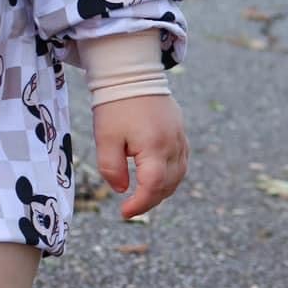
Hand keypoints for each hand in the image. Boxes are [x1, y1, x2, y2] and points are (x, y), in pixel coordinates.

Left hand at [92, 96, 188, 218]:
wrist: (132, 74)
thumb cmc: (115, 106)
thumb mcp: (105, 138)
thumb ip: (111, 168)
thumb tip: (122, 189)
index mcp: (154, 146)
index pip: (153, 186)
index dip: (140, 204)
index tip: (124, 213)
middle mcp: (173, 144)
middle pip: (168, 184)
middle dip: (150, 200)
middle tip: (130, 206)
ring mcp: (180, 138)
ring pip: (178, 175)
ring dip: (162, 190)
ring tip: (142, 194)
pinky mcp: (181, 132)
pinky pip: (182, 162)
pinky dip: (171, 175)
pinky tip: (157, 177)